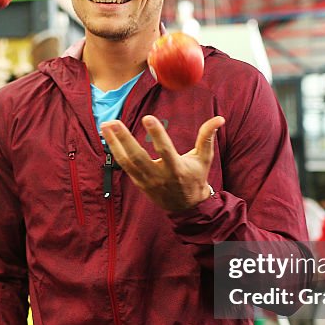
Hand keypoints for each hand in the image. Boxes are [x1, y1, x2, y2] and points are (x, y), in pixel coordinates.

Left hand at [100, 114, 224, 210]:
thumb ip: (207, 138)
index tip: (148, 118)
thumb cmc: (195, 178)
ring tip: (105, 125)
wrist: (186, 206)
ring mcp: (147, 181)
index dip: (157, 134)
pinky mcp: (139, 183)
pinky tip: (108, 137)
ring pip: (127, 162)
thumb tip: (219, 119)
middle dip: (124, 139)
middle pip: (138, 157)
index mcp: (177, 170)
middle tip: (114, 122)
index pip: (165, 150)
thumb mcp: (204, 159)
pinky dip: (115, 151)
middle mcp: (159, 177)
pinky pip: (124, 166)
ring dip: (114, 143)